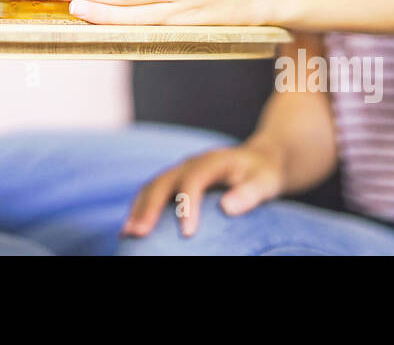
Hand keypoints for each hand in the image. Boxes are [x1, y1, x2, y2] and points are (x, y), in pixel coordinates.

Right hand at [122, 139, 285, 238]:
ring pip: (152, 186)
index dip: (188, 203)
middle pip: (164, 181)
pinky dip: (140, 209)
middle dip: (149, 207)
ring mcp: (180, 171)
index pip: (194, 179)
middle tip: (139, 234)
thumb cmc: (263, 173)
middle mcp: (191, 163)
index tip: (188, 233)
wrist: (258, 159)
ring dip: (138, 209)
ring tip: (128, 234)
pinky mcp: (175, 181)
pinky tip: (132, 229)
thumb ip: (250, 192)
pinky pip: (151, 192)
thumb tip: (227, 207)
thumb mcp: (266, 181)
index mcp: (213, 160)